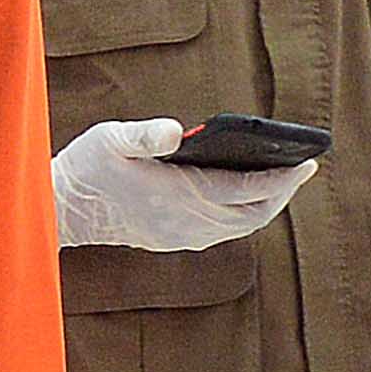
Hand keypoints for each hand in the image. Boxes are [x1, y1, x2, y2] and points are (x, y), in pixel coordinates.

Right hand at [51, 117, 312, 254]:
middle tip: (303, 167)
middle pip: (254, 214)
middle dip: (283, 192)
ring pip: (242, 226)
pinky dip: (244, 213)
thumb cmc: (88, 168)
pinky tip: (248, 193)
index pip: (248, 190)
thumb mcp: (111, 139)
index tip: (308, 163)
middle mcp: (187, 222)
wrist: (62, 211)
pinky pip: (224, 231)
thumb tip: (178, 131)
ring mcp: (182, 236)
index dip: (283, 178)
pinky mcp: (174, 240)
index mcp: (180, 195)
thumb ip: (146, 134)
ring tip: (283, 179)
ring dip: (265, 205)